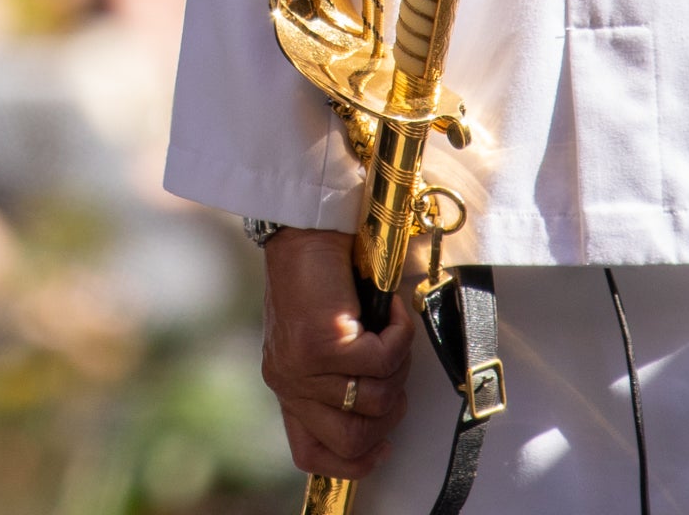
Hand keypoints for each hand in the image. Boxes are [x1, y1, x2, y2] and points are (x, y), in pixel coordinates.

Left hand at [260, 225, 413, 481]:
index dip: (354, 461)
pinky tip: (390, 309)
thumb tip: (383, 418)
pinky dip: (400, 335)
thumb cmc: (322, 279)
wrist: (305, 229)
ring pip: (378, 401)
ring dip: (398, 367)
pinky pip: (384, 361)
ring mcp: (303, 368)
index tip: (382, 443)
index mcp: (288, 389)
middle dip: (390, 412)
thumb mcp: (325, 343)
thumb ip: (340, 383)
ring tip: (388, 331)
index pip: (311, 456)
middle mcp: (289, 384)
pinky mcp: (323, 344)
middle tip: (392, 369)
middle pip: (354, 442)